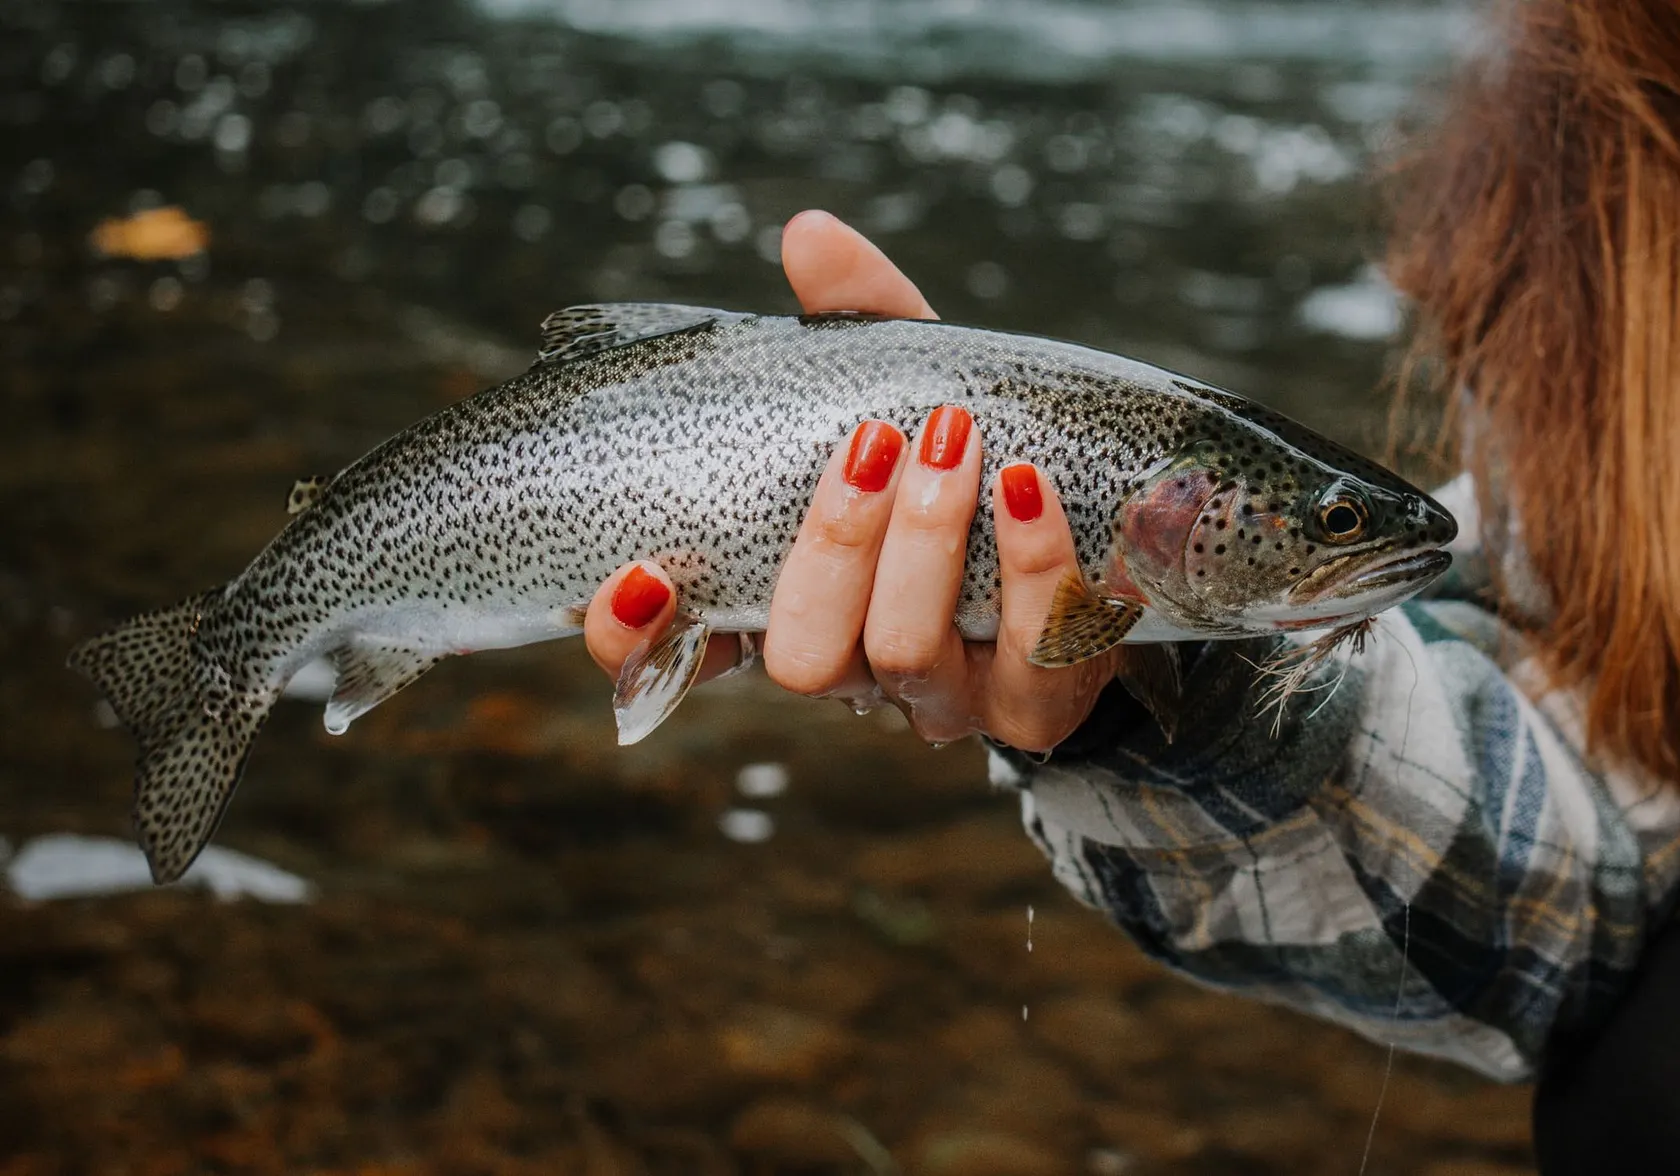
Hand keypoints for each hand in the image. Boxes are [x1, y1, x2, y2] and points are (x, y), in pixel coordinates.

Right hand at [583, 210, 1118, 751]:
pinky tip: (1029, 483)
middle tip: (870, 445)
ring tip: (951, 439)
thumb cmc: (974, 469)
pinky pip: (1029, 653)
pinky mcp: (1036, 705)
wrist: (1105, 546)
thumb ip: (858, 323)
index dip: (638, 639)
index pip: (677, 657)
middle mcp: (855, 669)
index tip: (643, 572)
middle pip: (800, 657)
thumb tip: (810, 233)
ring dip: (920, 543)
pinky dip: (1031, 562)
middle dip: (829, 548)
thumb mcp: (913, 389)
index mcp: (792, 606)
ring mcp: (943, 698)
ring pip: (899, 655)